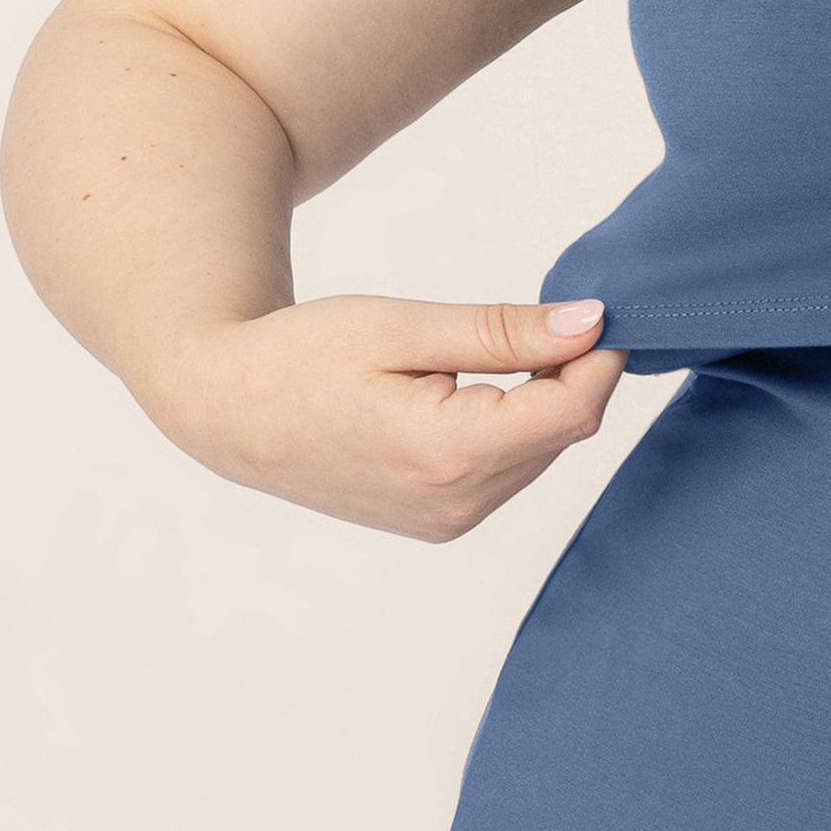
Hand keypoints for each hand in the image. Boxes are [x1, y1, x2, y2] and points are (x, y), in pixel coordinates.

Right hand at [152, 293, 626, 541]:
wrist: (228, 410)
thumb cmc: (304, 355)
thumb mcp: (405, 326)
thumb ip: (503, 331)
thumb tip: (591, 324)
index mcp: (449, 453)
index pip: (572, 410)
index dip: (600, 356)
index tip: (602, 308)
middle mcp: (456, 503)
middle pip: (561, 432)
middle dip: (572, 373)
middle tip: (548, 315)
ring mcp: (446, 521)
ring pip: (539, 452)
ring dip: (541, 400)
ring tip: (493, 351)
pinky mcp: (437, 523)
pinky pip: (506, 470)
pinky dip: (510, 425)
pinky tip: (471, 390)